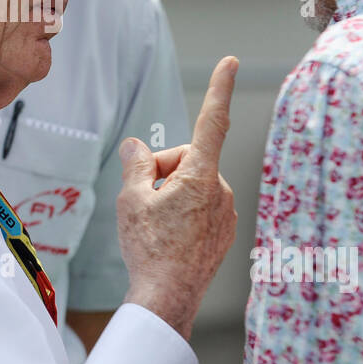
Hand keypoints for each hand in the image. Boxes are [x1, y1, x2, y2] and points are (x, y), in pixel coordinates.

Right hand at [116, 56, 238, 340]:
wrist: (168, 299)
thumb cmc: (149, 249)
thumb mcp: (132, 198)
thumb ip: (136, 163)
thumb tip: (137, 147)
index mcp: (200, 175)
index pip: (211, 121)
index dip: (219, 89)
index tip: (230, 63)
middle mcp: (221, 189)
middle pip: (186, 159)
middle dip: (163, 171)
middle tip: (143, 201)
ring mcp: (226, 212)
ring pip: (192, 184)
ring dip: (172, 194)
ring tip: (155, 225)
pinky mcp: (224, 231)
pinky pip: (200, 206)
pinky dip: (183, 212)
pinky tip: (168, 237)